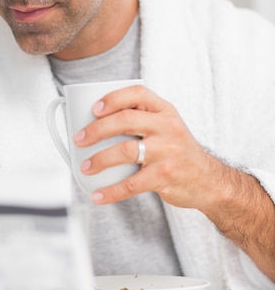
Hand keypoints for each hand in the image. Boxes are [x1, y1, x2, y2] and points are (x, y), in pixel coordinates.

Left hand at [74, 83, 274, 280]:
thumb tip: (96, 124)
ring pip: (125, 151)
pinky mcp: (165, 177)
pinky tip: (98, 195)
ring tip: (85, 167)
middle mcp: (168, 128)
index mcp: (165, 111)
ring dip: (99, 160)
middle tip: (79, 139)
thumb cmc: (179, 152)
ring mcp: (167, 152)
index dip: (113, 98)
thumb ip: (142, 120)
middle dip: (96, 130)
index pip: (138, 94)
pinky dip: (111, 191)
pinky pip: (131, 184)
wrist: (210, 181)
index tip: (94, 108)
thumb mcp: (168, 127)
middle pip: (125, 120)